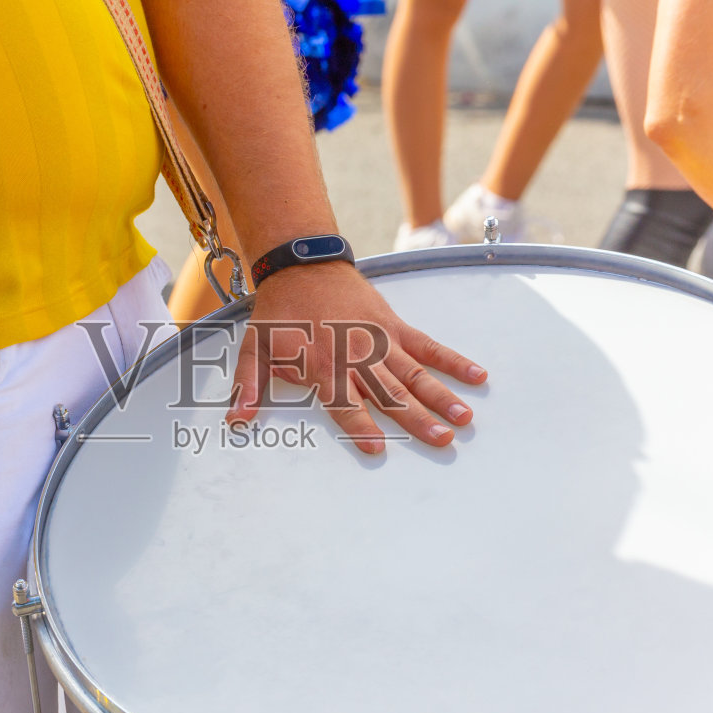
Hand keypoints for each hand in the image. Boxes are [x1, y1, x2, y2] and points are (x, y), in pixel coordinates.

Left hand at [227, 262, 486, 452]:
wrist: (302, 265)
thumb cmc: (279, 312)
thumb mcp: (254, 347)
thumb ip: (249, 385)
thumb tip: (237, 420)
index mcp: (324, 364)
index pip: (344, 401)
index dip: (359, 424)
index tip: (376, 447)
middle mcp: (357, 354)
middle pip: (390, 392)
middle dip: (416, 418)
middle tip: (441, 441)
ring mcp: (381, 340)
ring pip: (415, 372)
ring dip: (441, 395)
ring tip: (463, 417)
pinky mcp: (394, 326)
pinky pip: (427, 345)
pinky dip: (452, 360)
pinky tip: (475, 375)